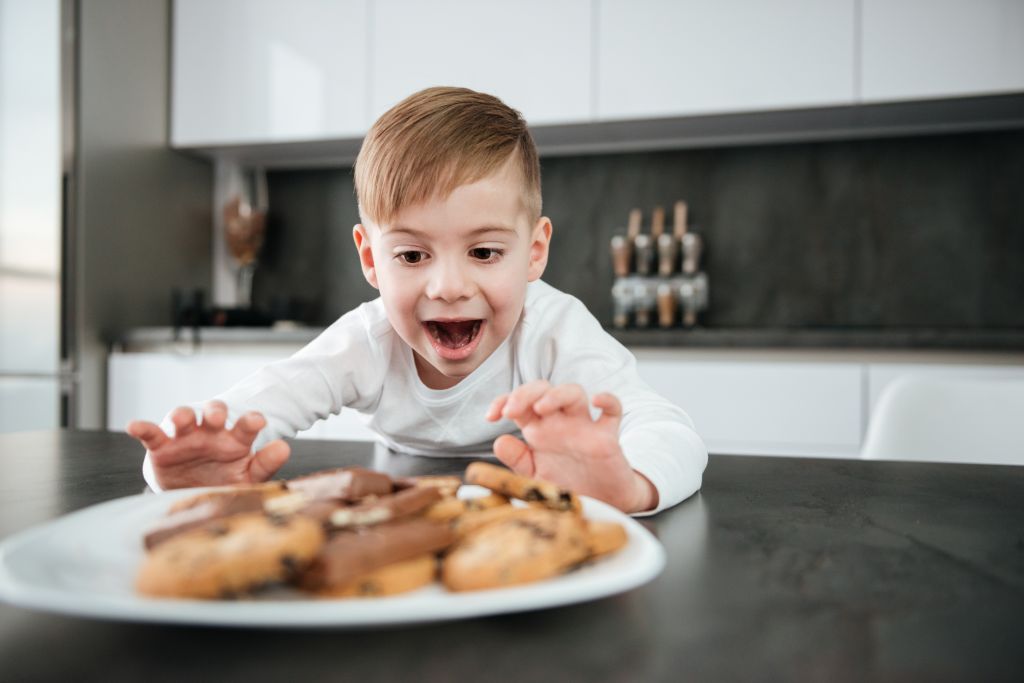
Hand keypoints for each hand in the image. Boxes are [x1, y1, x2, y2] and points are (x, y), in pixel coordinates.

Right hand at [125, 401, 289, 489]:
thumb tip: (284, 447)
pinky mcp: (162, 446)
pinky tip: (134, 426)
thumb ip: (265, 464)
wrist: (191, 494)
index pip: (247, 424)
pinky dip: (142, 427)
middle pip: (214, 412)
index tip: (258, 421)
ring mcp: (186, 437)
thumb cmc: (224, 480)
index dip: (252, 420)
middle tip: (217, 418)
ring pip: (184, 416)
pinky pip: (151, 433)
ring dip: (184, 414)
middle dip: (216, 411)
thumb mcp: (246, 477)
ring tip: (183, 419)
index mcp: (235, 440)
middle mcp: (211, 433)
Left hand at [485, 380, 657, 512]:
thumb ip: (518, 461)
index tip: (490, 417)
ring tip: (541, 409)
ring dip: (556, 395)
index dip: (502, 401)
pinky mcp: (607, 437)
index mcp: (538, 431)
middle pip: (543, 389)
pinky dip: (608, 400)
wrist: (600, 508)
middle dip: (525, 393)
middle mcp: (560, 423)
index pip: (518, 403)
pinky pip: (613, 410)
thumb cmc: (567, 487)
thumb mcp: (536, 477)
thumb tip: (499, 441)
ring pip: (574, 392)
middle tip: (511, 410)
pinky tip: (597, 400)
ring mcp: (584, 427)